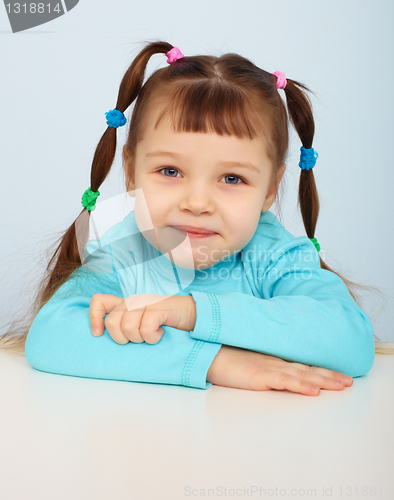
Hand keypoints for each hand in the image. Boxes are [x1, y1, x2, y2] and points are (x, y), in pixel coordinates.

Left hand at [89, 293, 196, 344]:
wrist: (192, 317)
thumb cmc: (165, 326)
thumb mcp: (140, 326)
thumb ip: (124, 327)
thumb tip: (103, 339)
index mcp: (125, 304)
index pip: (99, 301)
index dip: (94, 318)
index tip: (99, 334)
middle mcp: (133, 301)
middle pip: (112, 322)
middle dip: (123, 339)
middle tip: (138, 339)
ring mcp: (146, 302)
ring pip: (127, 327)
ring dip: (140, 339)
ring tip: (150, 336)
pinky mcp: (158, 308)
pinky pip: (146, 328)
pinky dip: (152, 337)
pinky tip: (160, 334)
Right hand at [207, 345, 353, 395]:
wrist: (208, 352)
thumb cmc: (225, 356)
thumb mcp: (248, 360)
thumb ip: (263, 364)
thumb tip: (274, 373)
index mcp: (274, 359)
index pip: (304, 365)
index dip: (322, 370)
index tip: (339, 375)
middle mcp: (276, 362)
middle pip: (309, 369)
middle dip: (330, 376)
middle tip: (349, 382)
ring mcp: (270, 368)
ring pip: (303, 375)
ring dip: (324, 381)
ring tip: (342, 386)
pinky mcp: (261, 376)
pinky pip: (285, 382)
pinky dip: (301, 386)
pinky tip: (314, 391)